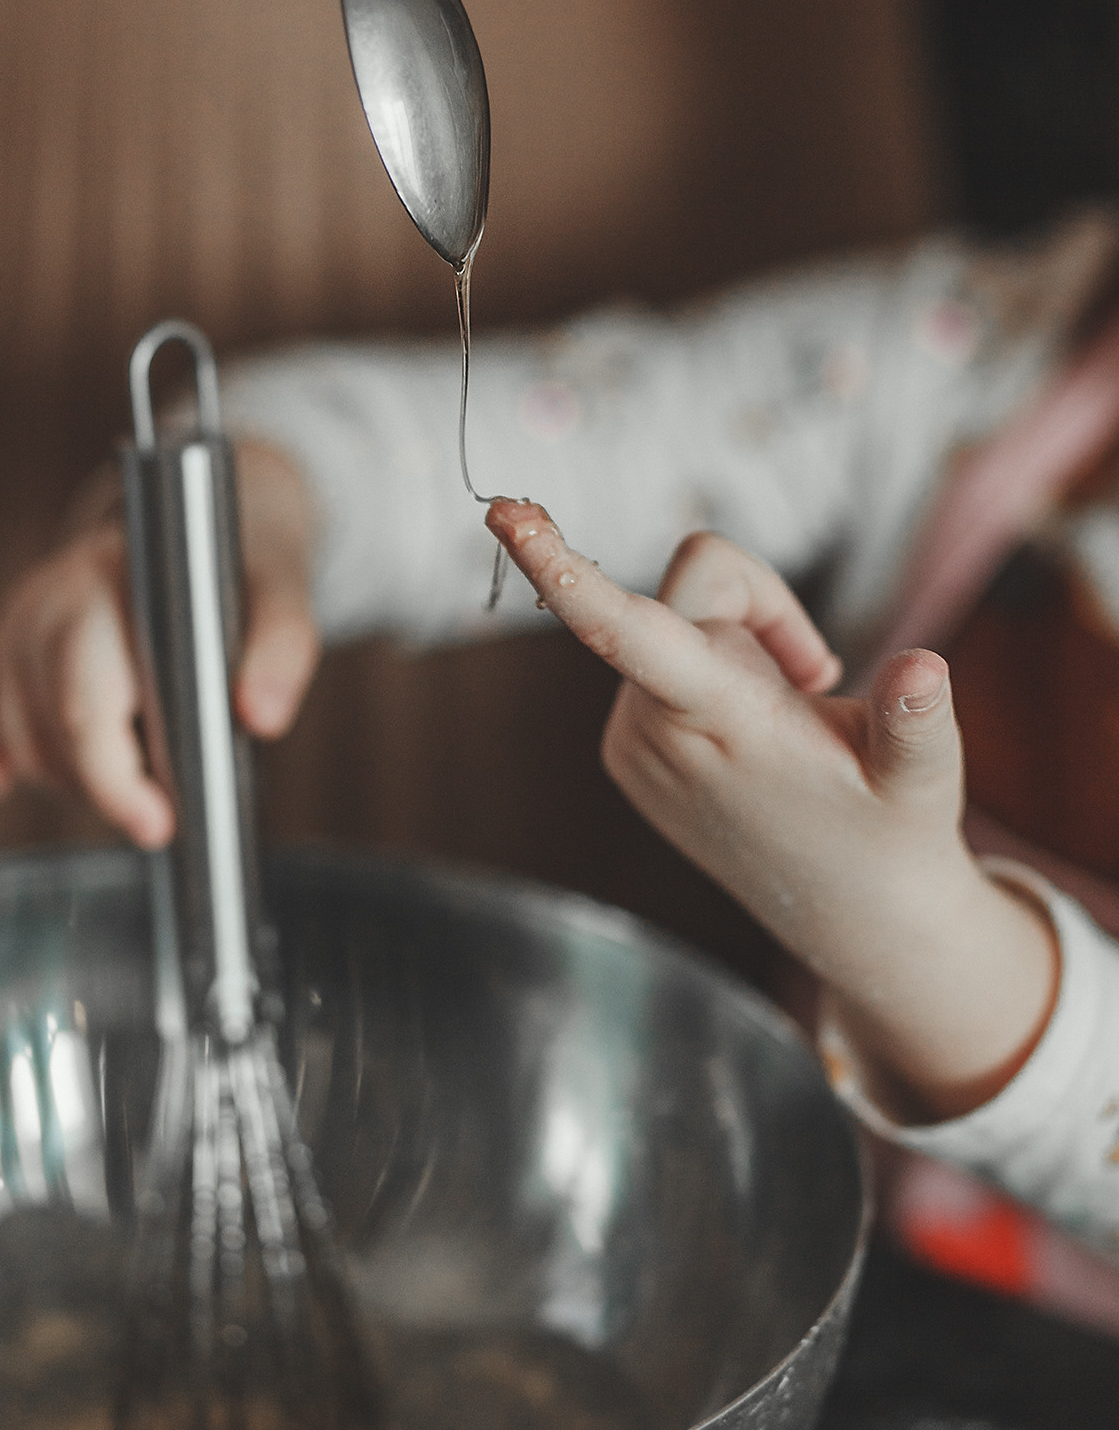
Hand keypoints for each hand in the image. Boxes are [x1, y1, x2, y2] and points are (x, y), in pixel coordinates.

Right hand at [0, 439, 318, 848]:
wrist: (195, 518)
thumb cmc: (236, 559)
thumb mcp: (281, 589)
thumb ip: (281, 648)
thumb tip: (263, 717)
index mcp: (115, 581)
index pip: (89, 699)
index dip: (115, 776)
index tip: (158, 821)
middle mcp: (52, 600)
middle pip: (49, 726)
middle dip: (104, 783)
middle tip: (163, 805)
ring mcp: (16, 623)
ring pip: (14, 733)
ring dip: (65, 772)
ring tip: (132, 765)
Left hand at [487, 500, 1058, 1120]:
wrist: (848, 914)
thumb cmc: (891, 835)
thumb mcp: (923, 778)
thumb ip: (918, 721)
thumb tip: (925, 669)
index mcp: (716, 722)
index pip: (624, 629)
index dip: (563, 570)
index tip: (505, 516)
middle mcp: (652, 727)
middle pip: (694, 585)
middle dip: (765, 608)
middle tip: (816, 681)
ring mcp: (631, 739)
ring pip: (678, 616)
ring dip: (744, 646)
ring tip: (789, 720)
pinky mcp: (627, 748)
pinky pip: (661, 655)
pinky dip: (714, 673)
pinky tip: (755, 735)